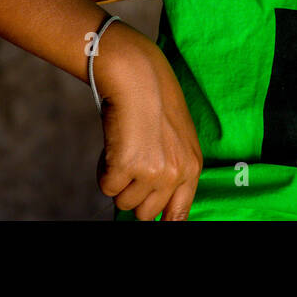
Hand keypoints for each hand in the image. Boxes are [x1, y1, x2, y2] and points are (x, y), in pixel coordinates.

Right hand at [94, 28, 202, 220]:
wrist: (139, 76)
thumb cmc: (155, 101)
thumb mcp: (177, 138)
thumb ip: (173, 168)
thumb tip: (157, 205)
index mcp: (192, 166)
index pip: (179, 214)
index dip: (163, 219)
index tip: (152, 217)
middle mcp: (175, 173)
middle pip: (145, 213)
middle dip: (133, 193)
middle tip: (131, 164)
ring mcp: (152, 172)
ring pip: (123, 201)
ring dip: (118, 179)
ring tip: (125, 147)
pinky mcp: (127, 167)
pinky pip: (106, 187)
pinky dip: (104, 169)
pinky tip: (115, 144)